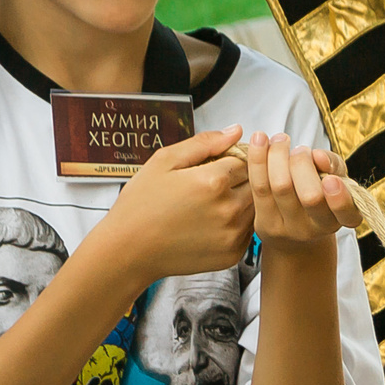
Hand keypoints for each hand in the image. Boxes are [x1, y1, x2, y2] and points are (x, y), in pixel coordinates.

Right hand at [100, 126, 254, 280]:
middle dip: (239, 180)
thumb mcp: (164, 162)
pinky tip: (210, 224)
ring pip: (255, 207)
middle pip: (254, 183)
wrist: (129, 250)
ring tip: (208, 205)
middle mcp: (228, 209)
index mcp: (213, 181)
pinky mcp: (233, 253)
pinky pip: (248, 231)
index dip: (230, 160)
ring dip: (240, 202)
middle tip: (210, 186)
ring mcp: (233, 234)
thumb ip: (203, 143)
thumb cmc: (141, 205)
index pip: (245, 160)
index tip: (213, 166)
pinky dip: (237, 224)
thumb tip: (235, 130)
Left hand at [244, 136, 359, 249]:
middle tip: (301, 149)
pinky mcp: (265, 224)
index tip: (331, 179)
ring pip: (281, 187)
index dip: (340, 199)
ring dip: (278, 155)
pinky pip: (260, 187)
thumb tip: (318, 156)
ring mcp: (290, 229)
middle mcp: (318, 230)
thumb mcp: (336, 177)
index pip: (347, 213)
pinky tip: (260, 140)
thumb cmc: (319, 192)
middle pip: (310, 197)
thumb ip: (333, 165)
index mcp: (344, 218)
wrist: (293, 225)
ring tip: (280, 140)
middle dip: (302, 163)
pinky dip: (258, 158)